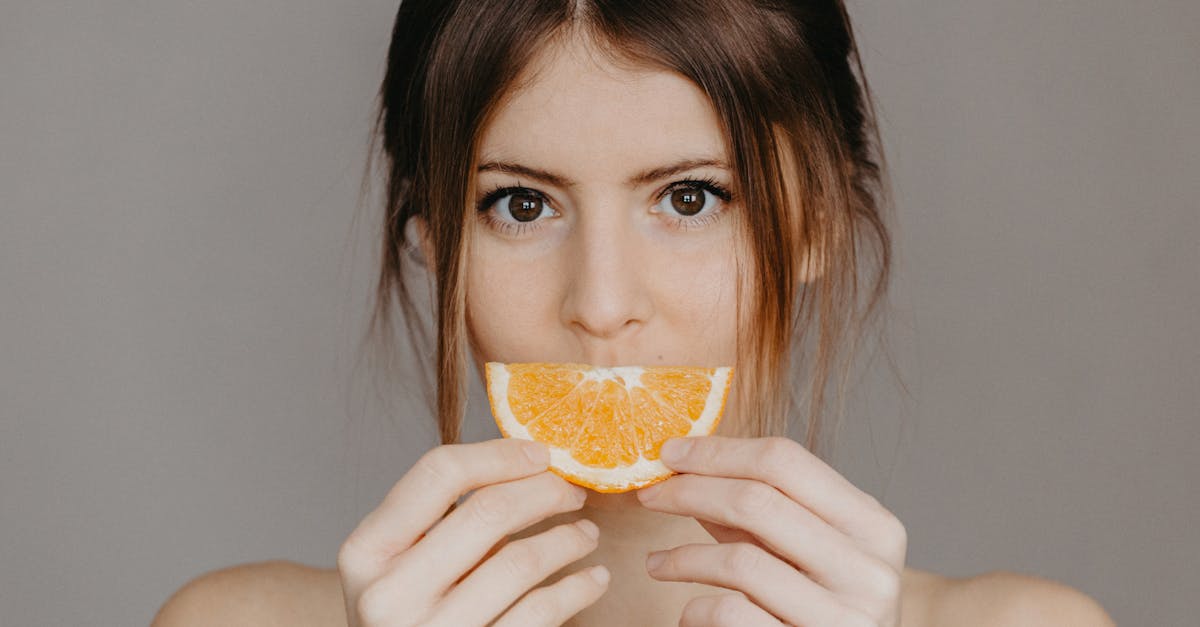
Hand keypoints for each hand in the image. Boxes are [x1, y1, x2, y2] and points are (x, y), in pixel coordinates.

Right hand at [337, 438, 609, 626]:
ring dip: (568, 539)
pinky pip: (541, 612)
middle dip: (545, 492)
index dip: (500, 455)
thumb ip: (442, 519)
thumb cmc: (410, 613)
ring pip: (521, 562)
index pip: (439, 474)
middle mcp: (389, 594)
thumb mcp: (400, 565)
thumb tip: (528, 459)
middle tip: (573, 492)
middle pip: (488, 512)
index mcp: (366, 552)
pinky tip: (593, 578)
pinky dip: (577, 588)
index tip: (542, 453)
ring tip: (587, 533)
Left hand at [635, 435, 906, 625]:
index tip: (670, 452)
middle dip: (690, 492)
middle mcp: (869, 571)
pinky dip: (696, 609)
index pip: (785, 462)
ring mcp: (845, 618)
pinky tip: (688, 612)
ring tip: (656, 564)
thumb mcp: (805, 553)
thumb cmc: (822, 609)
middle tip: (650, 496)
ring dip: (682, 557)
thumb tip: (685, 464)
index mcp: (874, 527)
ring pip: (740, 561)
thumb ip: (758, 511)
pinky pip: (731, 614)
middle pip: (757, 502)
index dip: (717, 452)